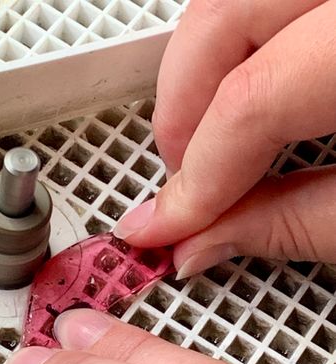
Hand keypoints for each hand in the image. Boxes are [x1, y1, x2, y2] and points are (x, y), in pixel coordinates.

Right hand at [113, 0, 335, 277]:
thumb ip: (295, 223)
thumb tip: (199, 243)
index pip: (251, 100)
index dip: (197, 177)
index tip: (165, 227)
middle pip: (224, 16)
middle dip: (179, 106)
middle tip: (179, 177)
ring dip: (198, 70)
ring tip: (202, 142)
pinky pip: (262, 1)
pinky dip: (233, 49)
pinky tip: (237, 96)